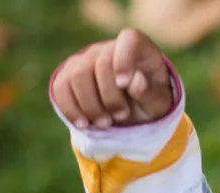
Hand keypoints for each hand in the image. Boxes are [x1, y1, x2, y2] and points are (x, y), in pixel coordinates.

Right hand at [52, 29, 172, 129]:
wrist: (133, 110)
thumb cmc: (149, 100)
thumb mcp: (159, 101)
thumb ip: (150, 92)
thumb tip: (135, 81)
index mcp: (136, 48)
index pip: (128, 41)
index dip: (124, 61)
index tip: (124, 84)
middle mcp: (107, 49)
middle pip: (100, 64)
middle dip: (111, 97)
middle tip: (122, 116)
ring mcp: (84, 60)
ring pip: (77, 76)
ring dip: (91, 106)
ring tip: (105, 123)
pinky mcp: (68, 76)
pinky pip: (61, 88)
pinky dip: (70, 109)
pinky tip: (84, 124)